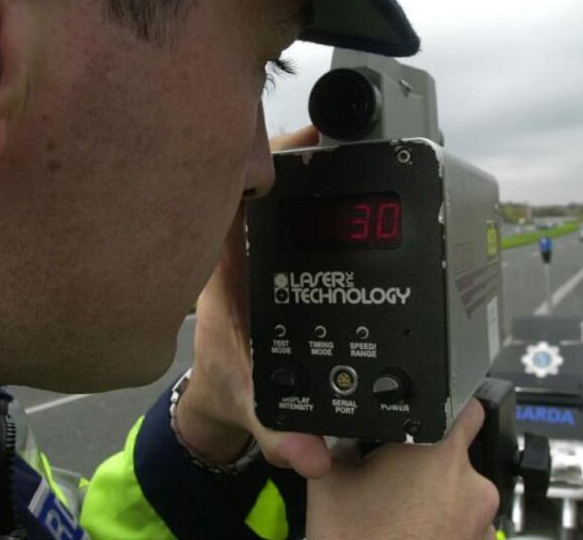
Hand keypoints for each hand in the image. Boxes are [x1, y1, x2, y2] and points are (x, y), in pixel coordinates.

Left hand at [175, 126, 331, 477]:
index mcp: (222, 266)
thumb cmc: (227, 383)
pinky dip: (319, 187)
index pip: (228, 189)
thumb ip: (279, 432)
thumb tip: (310, 452)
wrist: (222, 393)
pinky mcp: (275, 248)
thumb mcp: (251, 405)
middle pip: (257, 170)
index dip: (260, 153)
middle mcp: (237, 244)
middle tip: (350, 130)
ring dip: (313, 161)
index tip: (306, 136)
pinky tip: (358, 179)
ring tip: (361, 141)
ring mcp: (256, 241)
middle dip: (300, 146)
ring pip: (275, 181)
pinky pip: (293, 203)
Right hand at [307, 401, 499, 539]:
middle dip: (428, 465)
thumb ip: (348, 442)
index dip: (449, 406)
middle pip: (454, 457)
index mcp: (439, 453)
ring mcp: (482, 523)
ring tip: (400, 516)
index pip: (466, 407)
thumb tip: (352, 431)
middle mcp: (471, 484)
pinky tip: (412, 535)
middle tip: (393, 483)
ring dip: (437, 500)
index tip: (434, 413)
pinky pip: (464, 526)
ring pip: (458, 494)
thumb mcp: (332, 479)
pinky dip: (443, 528)